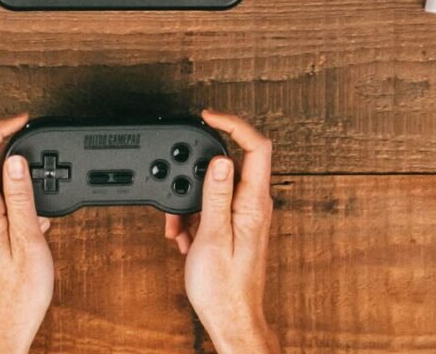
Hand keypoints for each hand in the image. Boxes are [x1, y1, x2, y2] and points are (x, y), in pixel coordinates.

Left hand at [0, 114, 53, 353]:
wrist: (4, 327)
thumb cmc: (18, 294)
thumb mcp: (28, 241)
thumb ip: (21, 198)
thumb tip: (16, 160)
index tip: (21, 119)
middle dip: (6, 140)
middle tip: (32, 131)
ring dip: (12, 164)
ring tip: (38, 160)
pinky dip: (16, 187)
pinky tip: (36, 199)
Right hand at [165, 110, 279, 353]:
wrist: (231, 320)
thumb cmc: (224, 288)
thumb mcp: (212, 236)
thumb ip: (216, 195)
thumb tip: (220, 159)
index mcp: (254, 203)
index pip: (256, 146)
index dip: (233, 124)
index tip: (209, 116)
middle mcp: (255, 205)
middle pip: (232, 162)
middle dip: (198, 169)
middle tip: (178, 178)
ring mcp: (247, 216)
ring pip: (218, 187)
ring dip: (192, 200)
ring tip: (179, 225)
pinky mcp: (237, 228)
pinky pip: (215, 207)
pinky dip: (195, 216)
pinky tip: (186, 236)